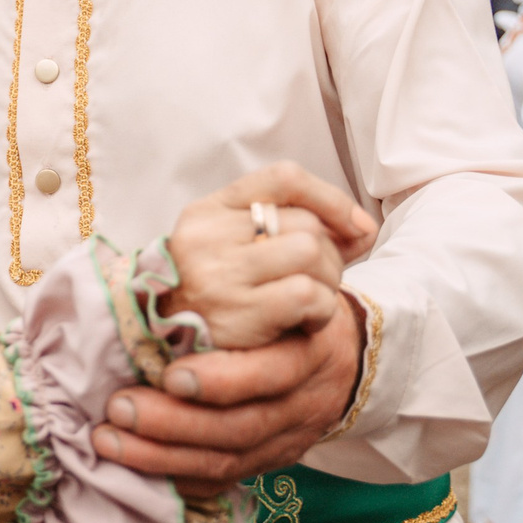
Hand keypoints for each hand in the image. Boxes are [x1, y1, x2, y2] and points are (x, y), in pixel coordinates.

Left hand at [92, 300, 364, 495]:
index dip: (221, 381)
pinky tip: (136, 470)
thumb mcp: (282, 292)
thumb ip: (238, 293)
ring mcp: (286, 441)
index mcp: (307, 352)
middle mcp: (301, 404)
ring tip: (109, 441)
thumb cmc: (291, 313)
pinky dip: (178, 479)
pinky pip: (222, 483)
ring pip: (225, 462)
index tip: (169, 375)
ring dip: (161, 456)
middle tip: (119, 408)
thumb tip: (160, 279)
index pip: (270, 374)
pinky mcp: (269, 464)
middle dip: (173, 423)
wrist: (342, 360)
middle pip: (239, 427)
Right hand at [163, 163, 377, 350]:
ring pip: (310, 252)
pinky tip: (306, 321)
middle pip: (305, 223)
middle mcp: (208, 235)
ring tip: (314, 299)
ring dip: (328, 280)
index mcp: (208, 211)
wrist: (158, 344)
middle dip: (332, 254)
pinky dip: (321, 309)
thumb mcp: (235, 250)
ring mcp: (218, 273)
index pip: (283, 178)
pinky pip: (306, 294)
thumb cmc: (211, 297)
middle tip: (322, 280)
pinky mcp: (235, 314)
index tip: (356, 226)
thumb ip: (295, 232)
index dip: (331, 198)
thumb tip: (364, 228)